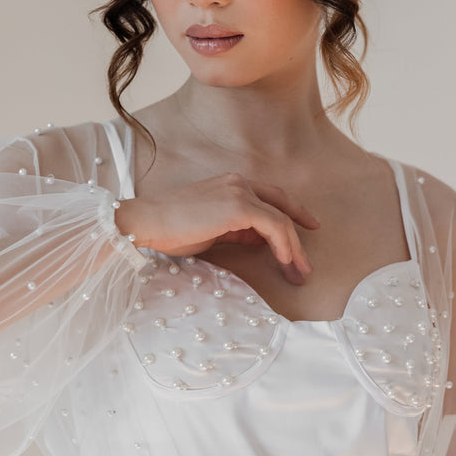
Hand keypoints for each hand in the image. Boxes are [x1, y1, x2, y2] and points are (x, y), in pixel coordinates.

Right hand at [114, 172, 319, 280]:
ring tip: (299, 273)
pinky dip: (283, 245)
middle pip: (280, 207)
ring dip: (293, 248)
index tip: (307, 229)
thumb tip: (257, 240)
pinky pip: (273, 225)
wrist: (147, 222)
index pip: (271, 198)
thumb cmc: (170, 229)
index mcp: (231, 185)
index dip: (292, 213)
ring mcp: (240, 192)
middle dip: (296, 239)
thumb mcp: (210, 229)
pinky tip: (285, 262)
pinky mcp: (239, 206)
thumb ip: (235, 230)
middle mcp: (239, 182)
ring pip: (280, 219)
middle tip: (305, 266)